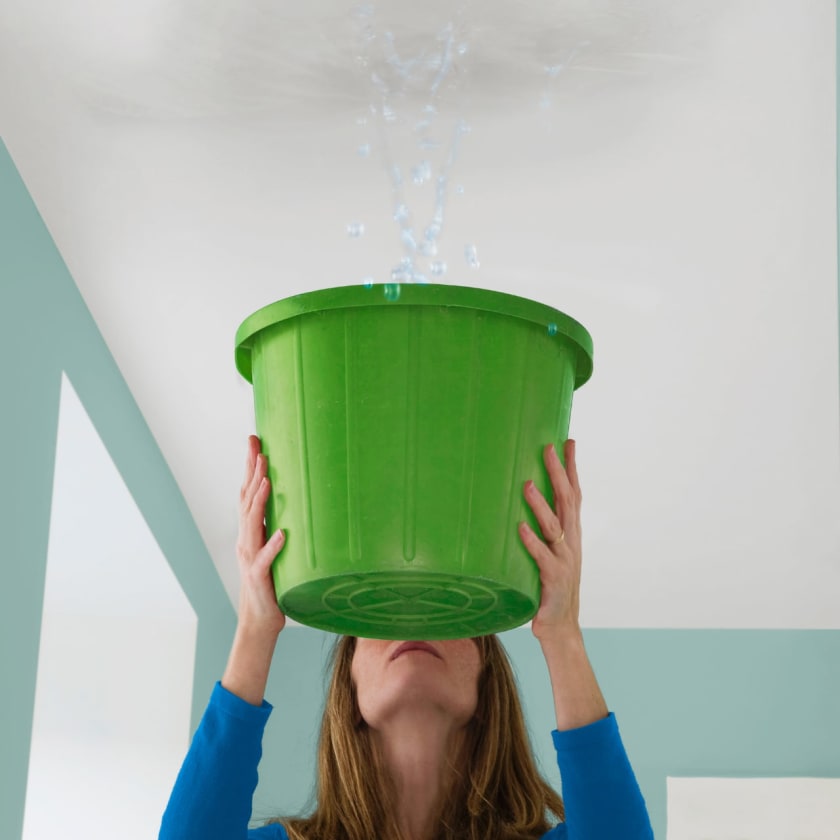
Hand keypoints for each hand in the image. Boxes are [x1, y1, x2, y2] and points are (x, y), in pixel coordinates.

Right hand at [236, 434, 286, 635]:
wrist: (259, 621)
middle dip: (252, 471)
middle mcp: (246, 540)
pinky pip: (266, 559)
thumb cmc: (271, 584)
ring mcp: (250, 557)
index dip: (251, 466)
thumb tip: (295, 503)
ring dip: (259, 500)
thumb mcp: (274, 550)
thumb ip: (277, 527)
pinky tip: (282, 534)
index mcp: (250, 532)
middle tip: (257, 446)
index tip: (255, 441)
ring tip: (267, 478)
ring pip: (251, 523)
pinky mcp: (259, 577)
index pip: (248, 492)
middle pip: (246, 499)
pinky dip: (273, 545)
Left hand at [518, 439, 582, 641]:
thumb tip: (519, 505)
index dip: (572, 468)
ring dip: (541, 504)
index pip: (574, 495)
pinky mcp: (553, 580)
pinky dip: (531, 541)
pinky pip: (541, 557)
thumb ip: (541, 531)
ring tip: (527, 483)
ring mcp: (564, 560)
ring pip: (553, 526)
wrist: (561, 628)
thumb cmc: (551, 588)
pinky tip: (520, 527)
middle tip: (547, 447)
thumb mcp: (550, 554)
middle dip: (559, 473)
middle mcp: (571, 543)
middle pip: (567, 502)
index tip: (567, 441)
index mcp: (571, 535)